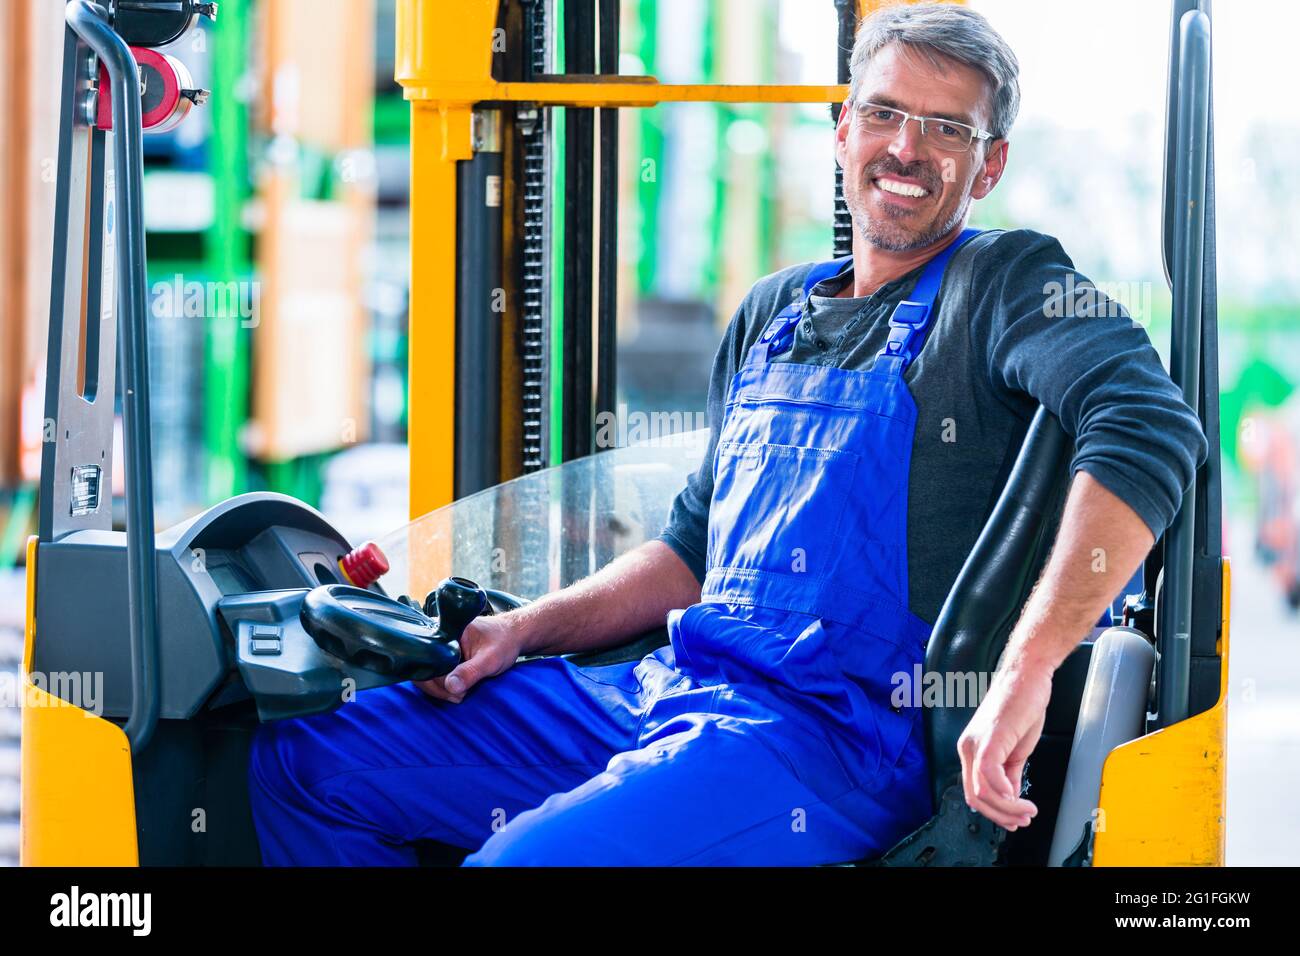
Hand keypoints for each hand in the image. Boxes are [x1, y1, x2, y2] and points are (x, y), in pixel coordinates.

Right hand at [414, 612, 527, 703]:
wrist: (512, 635)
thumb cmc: (503, 642)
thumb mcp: (490, 659)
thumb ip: (471, 671)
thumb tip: (450, 687)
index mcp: (445, 630)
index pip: (427, 659)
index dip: (435, 679)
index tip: (453, 690)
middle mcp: (437, 636)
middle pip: (423, 668)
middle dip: (438, 687)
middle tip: (459, 696)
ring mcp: (438, 646)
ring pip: (426, 673)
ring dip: (439, 688)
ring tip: (460, 695)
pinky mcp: (442, 655)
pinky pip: (433, 672)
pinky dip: (442, 685)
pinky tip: (457, 690)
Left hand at [957, 658, 1052, 830]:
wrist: (1027, 677)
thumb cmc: (1021, 705)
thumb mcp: (1015, 748)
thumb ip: (1010, 773)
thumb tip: (1012, 796)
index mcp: (972, 751)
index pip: (974, 792)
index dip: (995, 812)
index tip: (1015, 819)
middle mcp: (968, 748)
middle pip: (975, 797)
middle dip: (1001, 816)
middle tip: (1023, 819)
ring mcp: (976, 744)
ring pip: (982, 792)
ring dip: (1008, 808)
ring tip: (1028, 810)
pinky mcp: (990, 739)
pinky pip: (990, 776)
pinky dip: (1005, 793)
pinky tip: (1019, 796)